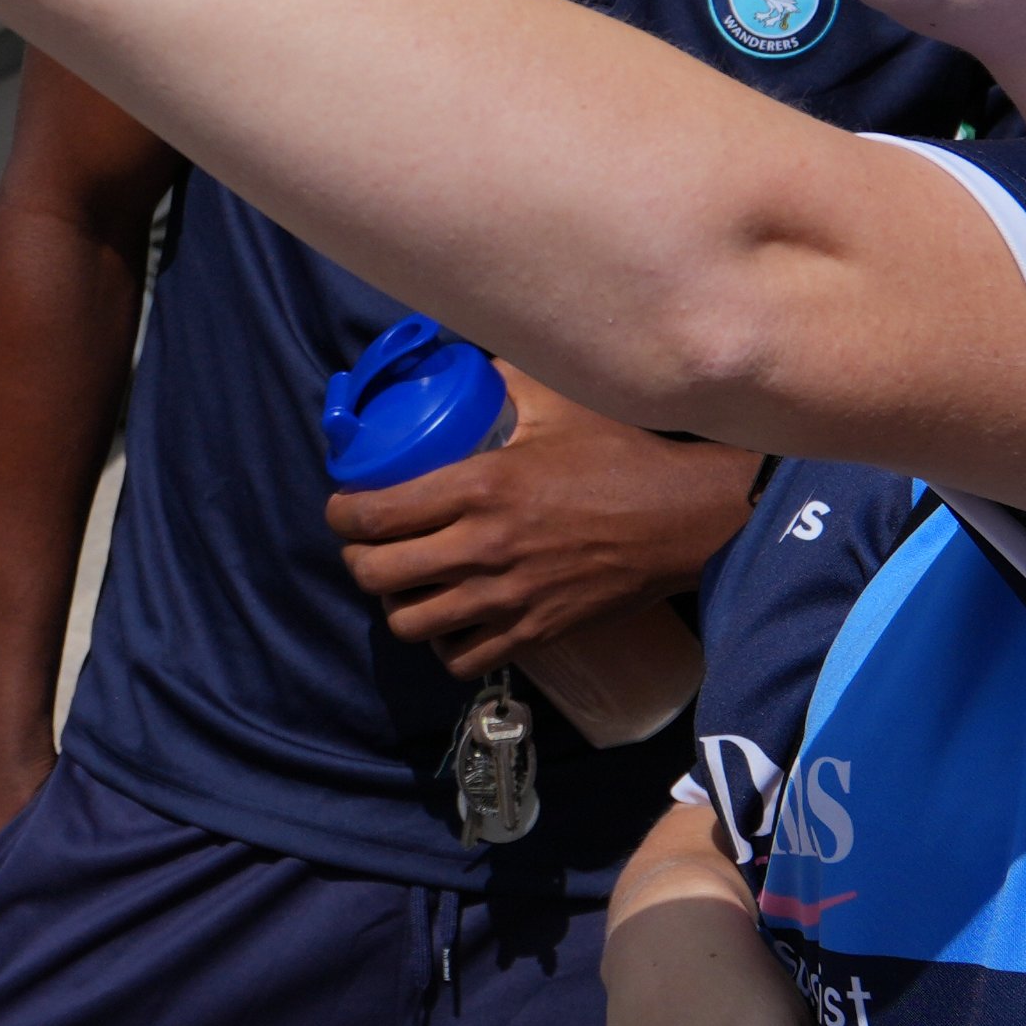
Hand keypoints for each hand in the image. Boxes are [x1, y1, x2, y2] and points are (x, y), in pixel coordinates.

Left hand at [331, 366, 758, 676]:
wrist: (684, 519)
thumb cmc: (623, 457)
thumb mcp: (558, 406)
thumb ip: (505, 383)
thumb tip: (467, 366)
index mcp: (480, 487)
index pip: (374, 514)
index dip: (342, 514)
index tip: (344, 507)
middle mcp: (483, 549)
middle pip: (377, 575)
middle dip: (357, 560)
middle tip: (366, 544)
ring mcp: (506, 599)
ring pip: (410, 623)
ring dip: (396, 603)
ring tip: (405, 583)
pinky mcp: (534, 633)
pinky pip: (460, 658)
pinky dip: (444, 644)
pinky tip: (450, 619)